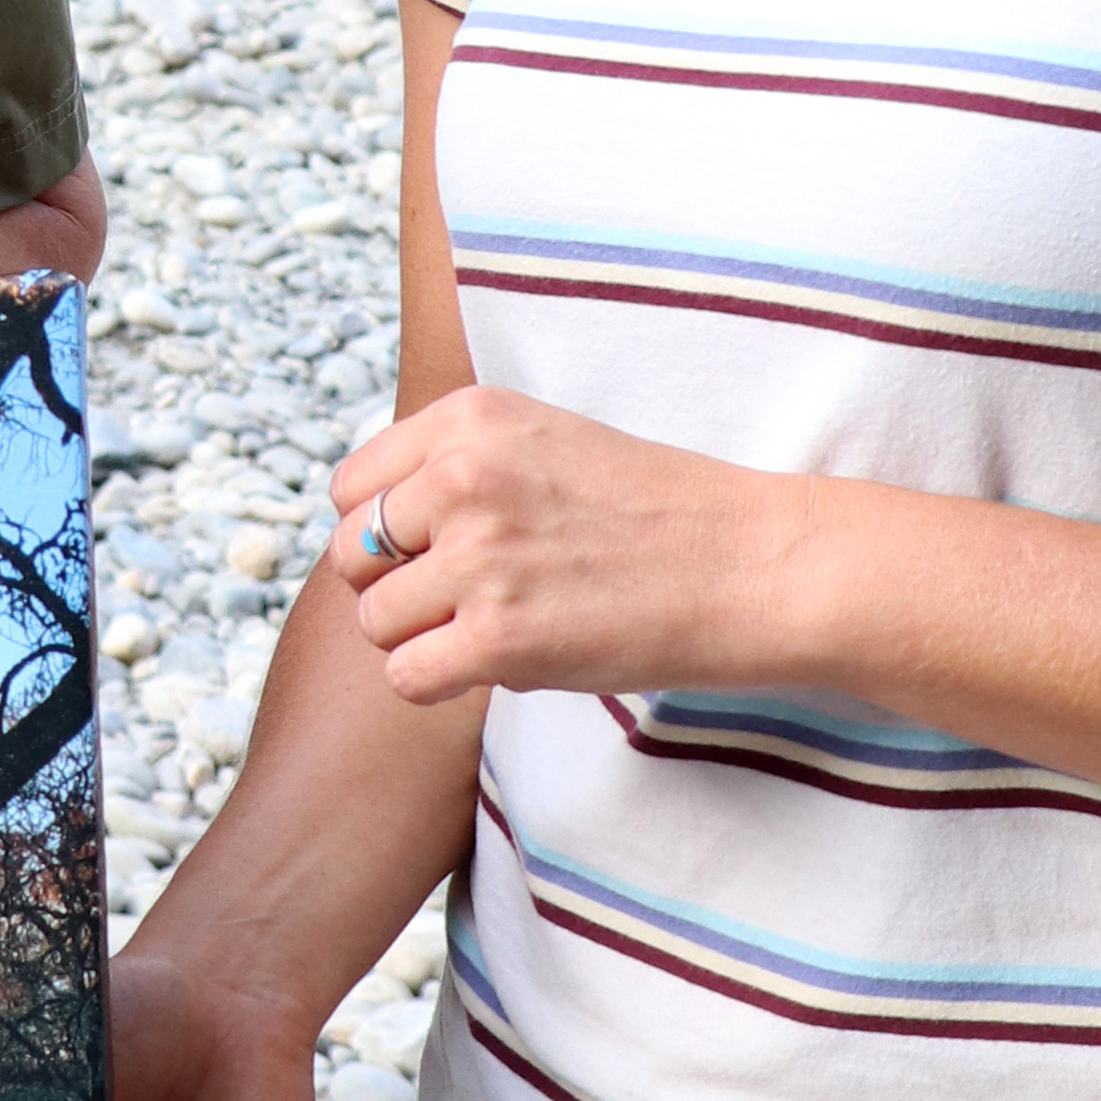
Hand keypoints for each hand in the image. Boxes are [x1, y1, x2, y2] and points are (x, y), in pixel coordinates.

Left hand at [331, 382, 783, 708]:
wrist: (751, 564)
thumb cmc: (654, 515)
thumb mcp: (545, 441)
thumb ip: (457, 467)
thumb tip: (370, 532)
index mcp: (469, 417)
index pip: (350, 488)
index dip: (387, 533)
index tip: (442, 551)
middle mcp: (462, 475)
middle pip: (350, 556)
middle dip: (397, 587)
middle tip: (471, 598)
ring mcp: (479, 556)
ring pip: (374, 621)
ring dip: (425, 638)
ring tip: (501, 625)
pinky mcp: (500, 635)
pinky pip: (404, 675)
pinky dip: (442, 682)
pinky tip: (503, 662)